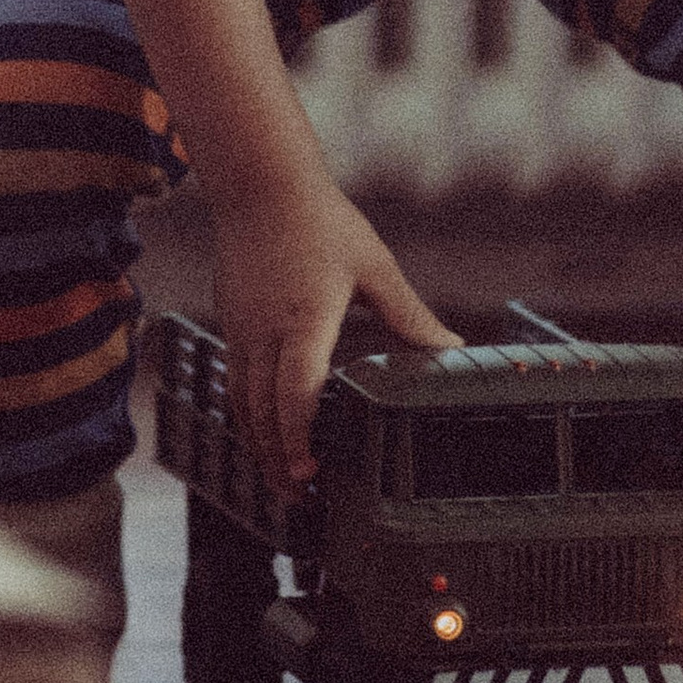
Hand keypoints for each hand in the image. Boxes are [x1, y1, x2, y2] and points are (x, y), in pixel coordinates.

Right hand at [209, 174, 456, 491]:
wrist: (261, 186)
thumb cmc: (322, 221)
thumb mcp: (374, 266)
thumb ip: (409, 315)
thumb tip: (451, 346)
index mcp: (306, 320)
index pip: (295, 393)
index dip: (298, 439)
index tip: (309, 473)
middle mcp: (266, 333)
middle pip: (263, 414)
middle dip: (278, 463)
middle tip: (302, 497)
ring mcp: (241, 331)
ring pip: (242, 405)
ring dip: (260, 447)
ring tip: (284, 479)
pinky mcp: (230, 325)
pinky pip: (235, 384)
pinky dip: (249, 417)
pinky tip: (266, 432)